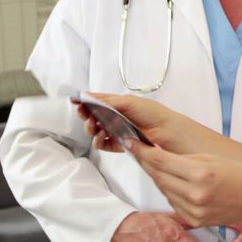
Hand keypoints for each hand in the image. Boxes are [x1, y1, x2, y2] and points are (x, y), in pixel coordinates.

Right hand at [75, 93, 202, 153]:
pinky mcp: (120, 144)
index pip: (97, 101)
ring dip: (91, 129)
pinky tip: (100, 137)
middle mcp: (116, 116)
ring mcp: (117, 131)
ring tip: (94, 127)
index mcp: (119, 103)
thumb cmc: (152, 113)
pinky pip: (104, 144)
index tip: (75, 100)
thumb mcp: (129, 102)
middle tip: (84, 114)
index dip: (85, 100)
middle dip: (86, 115)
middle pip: (93, 116)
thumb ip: (108, 101)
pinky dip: (98, 142)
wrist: (166, 131)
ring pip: (96, 131)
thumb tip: (89, 97)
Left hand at [127, 141, 241, 227]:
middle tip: (137, 149)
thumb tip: (156, 154)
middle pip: (158, 175)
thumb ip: (182, 158)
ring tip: (155, 163)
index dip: (141, 150)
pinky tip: (171, 181)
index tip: (130, 141)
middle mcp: (195, 194)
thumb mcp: (211, 158)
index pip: (160, 160)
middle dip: (145, 161)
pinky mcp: (193, 220)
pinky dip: (169, 190)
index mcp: (200, 173)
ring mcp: (193, 210)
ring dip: (156, 176)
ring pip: (163, 189)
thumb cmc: (237, 174)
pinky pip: (172, 202)